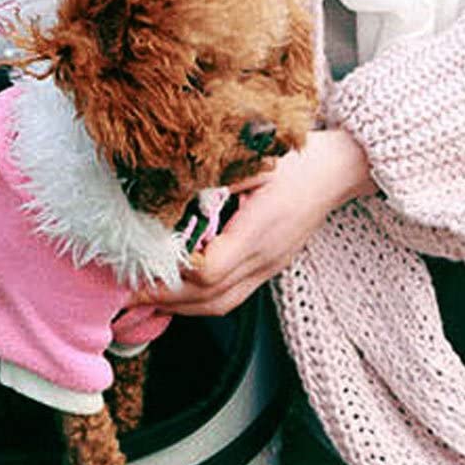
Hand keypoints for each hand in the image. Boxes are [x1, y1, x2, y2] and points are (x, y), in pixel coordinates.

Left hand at [138, 130, 376, 316]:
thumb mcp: (251, 158)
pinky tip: (176, 294)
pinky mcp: (269, 267)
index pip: (209, 269)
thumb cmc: (298, 157)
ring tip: (144, 301)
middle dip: (164, 300)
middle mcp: (264, 256)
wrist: (340, 168)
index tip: (137, 272)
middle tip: (125, 296)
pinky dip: (199, 302)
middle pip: (210, 297)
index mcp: (258, 230)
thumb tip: (166, 184)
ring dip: (179, 307)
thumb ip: (210, 175)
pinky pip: (232, 297)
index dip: (170, 277)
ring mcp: (269, 266)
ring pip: (221, 304)